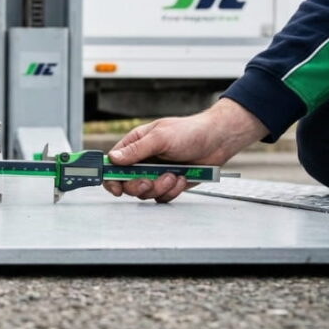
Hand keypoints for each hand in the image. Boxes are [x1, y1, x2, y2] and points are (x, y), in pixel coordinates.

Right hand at [103, 99, 267, 202]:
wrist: (218, 141)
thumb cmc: (190, 132)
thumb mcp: (160, 138)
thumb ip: (135, 150)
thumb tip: (113, 159)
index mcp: (135, 145)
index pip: (112, 164)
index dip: (110, 177)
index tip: (116, 187)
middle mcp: (142, 161)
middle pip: (126, 183)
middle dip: (139, 185)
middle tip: (150, 181)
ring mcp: (155, 173)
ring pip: (145, 192)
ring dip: (159, 187)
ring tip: (173, 175)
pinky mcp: (169, 184)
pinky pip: (162, 196)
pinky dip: (172, 191)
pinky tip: (181, 178)